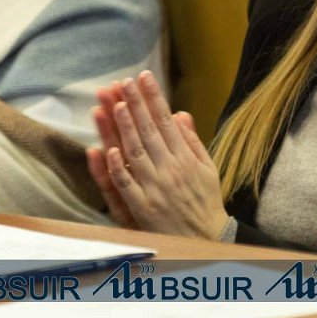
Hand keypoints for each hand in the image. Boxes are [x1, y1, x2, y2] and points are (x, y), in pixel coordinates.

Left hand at [92, 71, 228, 239]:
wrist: (206, 240)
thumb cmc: (205, 201)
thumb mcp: (207, 168)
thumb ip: (192, 141)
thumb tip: (180, 114)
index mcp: (186, 158)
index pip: (166, 121)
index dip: (154, 98)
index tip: (144, 77)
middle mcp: (171, 170)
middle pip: (149, 132)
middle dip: (136, 105)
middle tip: (124, 83)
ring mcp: (156, 188)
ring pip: (137, 154)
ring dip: (124, 129)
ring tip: (114, 105)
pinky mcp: (143, 208)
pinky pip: (127, 186)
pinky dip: (119, 168)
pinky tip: (108, 151)